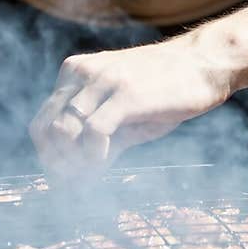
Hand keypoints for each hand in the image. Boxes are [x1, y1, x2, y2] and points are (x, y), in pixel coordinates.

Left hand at [29, 34, 230, 173]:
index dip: (48, 156)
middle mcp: (83, 73)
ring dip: (74, 163)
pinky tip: (106, 162)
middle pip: (47, 129)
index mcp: (76, 72)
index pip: (42, 120)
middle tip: (75, 184)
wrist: (204, 63)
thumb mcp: (124, 111)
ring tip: (93, 175)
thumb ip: (99, 137)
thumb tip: (78, 175)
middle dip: (57, 164)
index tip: (65, 179)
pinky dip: (94, 156)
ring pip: (64, 130)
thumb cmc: (166, 89)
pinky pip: (93, 131)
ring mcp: (104, 81)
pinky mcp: (126, 94)